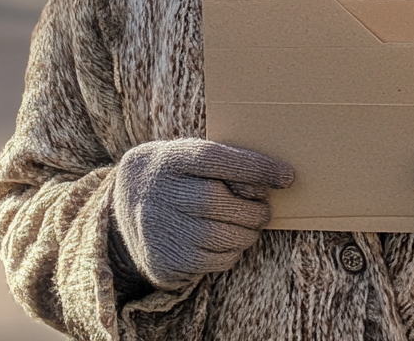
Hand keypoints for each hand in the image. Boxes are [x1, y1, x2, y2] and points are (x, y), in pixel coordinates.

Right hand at [111, 138, 294, 288]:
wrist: (125, 202)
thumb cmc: (176, 173)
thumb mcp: (188, 153)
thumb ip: (221, 159)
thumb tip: (272, 174)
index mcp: (172, 159)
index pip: (217, 159)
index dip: (255, 167)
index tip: (288, 176)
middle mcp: (162, 194)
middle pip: (218, 201)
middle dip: (253, 209)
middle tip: (266, 209)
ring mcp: (160, 230)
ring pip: (218, 235)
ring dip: (247, 233)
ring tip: (252, 226)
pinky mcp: (164, 261)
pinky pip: (211, 261)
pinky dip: (231, 253)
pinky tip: (232, 242)